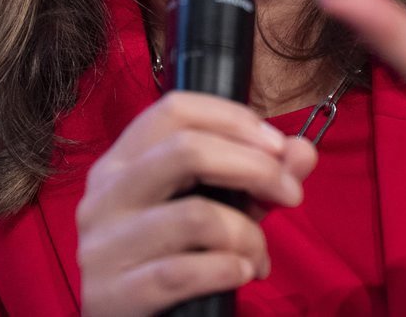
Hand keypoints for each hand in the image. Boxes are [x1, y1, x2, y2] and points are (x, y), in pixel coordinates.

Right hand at [77, 91, 317, 316]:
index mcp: (122, 162)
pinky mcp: (111, 295)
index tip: (278, 145)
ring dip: (247, 235)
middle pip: (186, 151)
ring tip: (259, 256)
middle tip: (292, 194)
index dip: (233, 119)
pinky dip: (227, 269)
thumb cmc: (173, 256)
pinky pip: (183, 272)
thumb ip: (258, 177)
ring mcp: (102, 246)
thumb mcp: (220, 208)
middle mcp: (104, 196)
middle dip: (256, 169)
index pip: (174, 110)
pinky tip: (241, 274)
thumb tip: (302, 151)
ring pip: (195, 216)